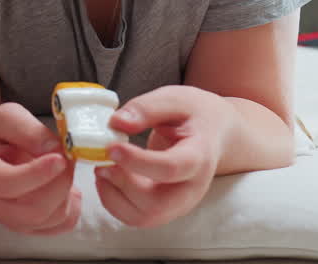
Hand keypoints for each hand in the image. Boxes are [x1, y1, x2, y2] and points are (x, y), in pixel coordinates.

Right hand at [0, 103, 80, 234]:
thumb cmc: (0, 134)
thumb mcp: (7, 117)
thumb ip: (26, 128)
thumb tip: (53, 148)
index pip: (7, 184)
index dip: (36, 174)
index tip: (59, 158)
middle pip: (33, 210)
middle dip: (59, 184)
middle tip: (68, 158)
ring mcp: (15, 220)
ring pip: (52, 218)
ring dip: (67, 190)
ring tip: (64, 167)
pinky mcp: (35, 227)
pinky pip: (64, 224)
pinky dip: (73, 205)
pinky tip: (65, 185)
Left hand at [96, 85, 231, 227]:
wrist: (215, 133)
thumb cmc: (194, 114)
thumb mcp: (175, 98)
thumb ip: (146, 108)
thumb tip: (116, 123)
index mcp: (199, 156)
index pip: (170, 168)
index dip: (137, 161)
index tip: (111, 147)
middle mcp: (192, 187)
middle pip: (157, 204)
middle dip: (123, 185)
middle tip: (103, 161)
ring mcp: (180, 203)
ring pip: (145, 217)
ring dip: (114, 196)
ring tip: (102, 168)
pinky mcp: (166, 208)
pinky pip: (137, 218)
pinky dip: (114, 203)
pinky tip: (107, 178)